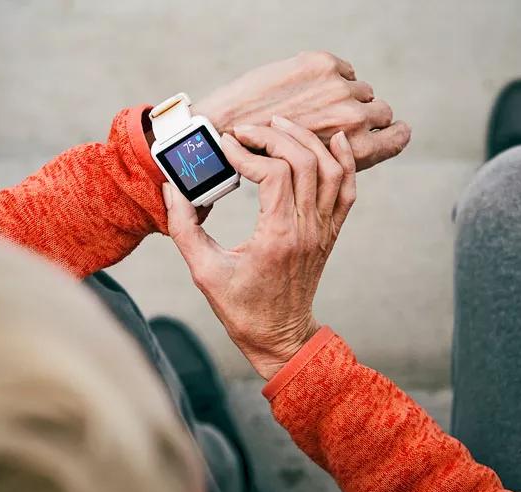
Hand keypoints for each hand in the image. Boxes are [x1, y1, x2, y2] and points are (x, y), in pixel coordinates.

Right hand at [163, 116, 355, 379]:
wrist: (280, 337)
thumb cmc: (242, 309)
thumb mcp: (204, 272)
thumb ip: (185, 228)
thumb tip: (173, 188)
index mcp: (278, 237)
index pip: (273, 174)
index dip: (247, 152)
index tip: (224, 147)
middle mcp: (307, 229)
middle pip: (303, 162)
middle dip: (273, 136)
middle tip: (246, 131)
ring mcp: (324, 230)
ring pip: (330, 169)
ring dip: (306, 140)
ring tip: (278, 125)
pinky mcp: (330, 232)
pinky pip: (348, 189)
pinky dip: (345, 161)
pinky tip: (336, 140)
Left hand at [193, 51, 409, 170]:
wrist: (226, 131)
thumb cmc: (265, 163)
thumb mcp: (316, 180)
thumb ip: (342, 163)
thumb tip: (359, 147)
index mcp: (356, 151)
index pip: (398, 136)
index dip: (395, 133)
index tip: (391, 130)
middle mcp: (353, 119)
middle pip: (382, 110)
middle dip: (366, 115)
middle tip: (340, 122)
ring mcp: (338, 89)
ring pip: (362, 89)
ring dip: (345, 97)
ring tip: (317, 109)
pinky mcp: (322, 65)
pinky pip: (344, 70)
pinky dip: (331, 78)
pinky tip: (307, 91)